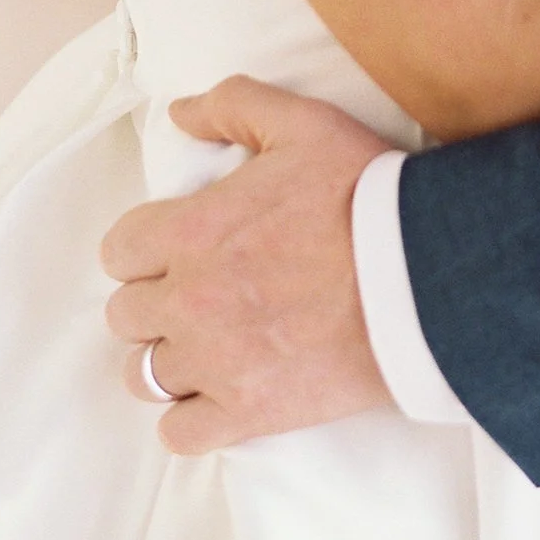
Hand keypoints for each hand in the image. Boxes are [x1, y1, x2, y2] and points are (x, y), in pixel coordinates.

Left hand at [101, 78, 395, 453]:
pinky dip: (191, 420)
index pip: (118, 251)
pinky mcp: (249, 412)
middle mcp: (190, 301)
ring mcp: (215, 363)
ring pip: (144, 377)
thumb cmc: (364, 194)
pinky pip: (180, 434)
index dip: (144, 249)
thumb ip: (232, 105)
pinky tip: (219, 395)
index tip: (175, 250)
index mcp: (191, 231)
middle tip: (199, 294)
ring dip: (169, 360)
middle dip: (155, 302)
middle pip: (126, 316)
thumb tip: (179, 112)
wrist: (421, 275)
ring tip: (207, 347)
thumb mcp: (302, 123)